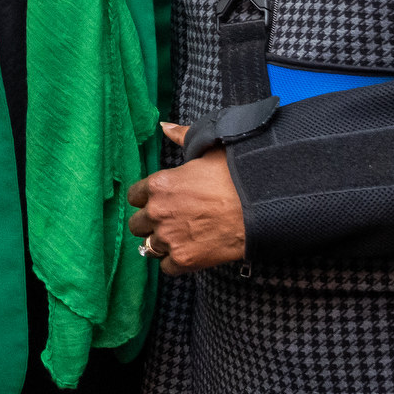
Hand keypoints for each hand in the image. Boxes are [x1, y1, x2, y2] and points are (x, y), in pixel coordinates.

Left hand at [126, 125, 246, 272]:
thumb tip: (165, 126)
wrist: (259, 208)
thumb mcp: (208, 150)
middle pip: (136, 224)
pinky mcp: (184, 259)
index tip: (160, 200)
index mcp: (159, 184)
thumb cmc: (236, 175)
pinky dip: (174, 262)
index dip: (147, 198)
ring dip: (160, 243)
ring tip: (179, 237)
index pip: (134, 196)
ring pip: (148, 247)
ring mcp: (169, 238)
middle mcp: (157, 212)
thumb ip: (182, 138)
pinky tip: (188, 252)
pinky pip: (166, 267)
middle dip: (150, 222)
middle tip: (169, 220)